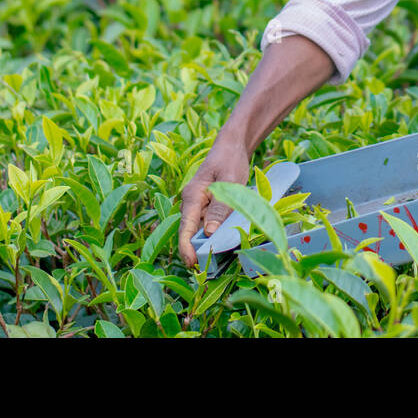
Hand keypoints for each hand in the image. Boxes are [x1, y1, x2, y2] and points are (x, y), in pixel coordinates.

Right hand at [178, 139, 251, 269]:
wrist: (232, 146)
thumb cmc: (230, 160)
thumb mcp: (229, 181)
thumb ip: (221, 206)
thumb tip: (210, 232)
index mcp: (192, 197)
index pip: (185, 228)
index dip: (186, 248)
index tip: (192, 265)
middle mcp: (192, 203)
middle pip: (191, 233)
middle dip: (197, 251)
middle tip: (209, 271)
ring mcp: (199, 206)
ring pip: (201, 230)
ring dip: (208, 245)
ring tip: (219, 262)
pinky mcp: (208, 207)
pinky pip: (210, 224)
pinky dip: (216, 235)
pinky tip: (226, 244)